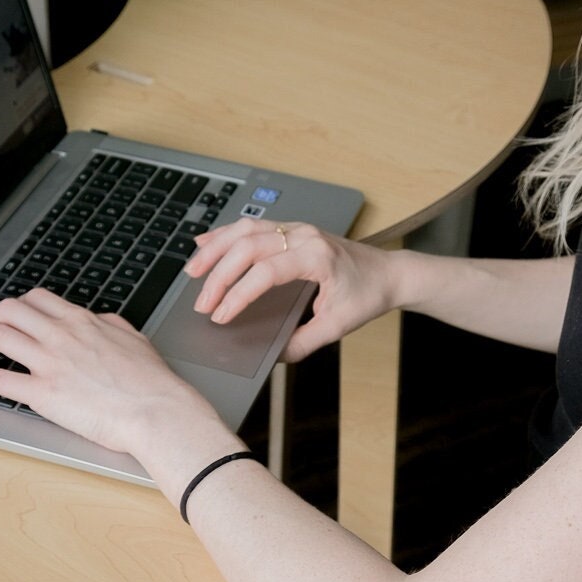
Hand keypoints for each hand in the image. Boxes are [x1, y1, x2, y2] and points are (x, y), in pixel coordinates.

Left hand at [0, 289, 221, 460]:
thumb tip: (99, 320)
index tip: (14, 314)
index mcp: (81, 321)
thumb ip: (109, 325)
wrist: (156, 410)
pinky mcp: (43, 394)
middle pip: (10, 310)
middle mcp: (60, 335)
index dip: (18, 304)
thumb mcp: (133, 338)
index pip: (37, 299)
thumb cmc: (151, 382)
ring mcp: (49, 363)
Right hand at [185, 221, 400, 359]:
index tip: (221, 316)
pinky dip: (225, 234)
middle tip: (202, 304)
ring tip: (193, 271)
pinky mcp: (290, 230)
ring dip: (215, 249)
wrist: (388, 273)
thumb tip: (271, 356)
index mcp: (317, 257)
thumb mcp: (337, 326)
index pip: (266, 271)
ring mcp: (296, 229)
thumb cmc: (367, 295)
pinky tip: (205, 243)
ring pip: (245, 229)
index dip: (239, 294)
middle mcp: (304, 236)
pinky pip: (252, 225)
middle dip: (219, 276)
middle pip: (248, 246)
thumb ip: (303, 342)